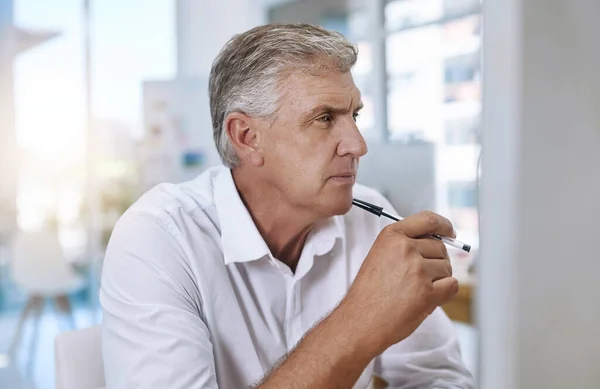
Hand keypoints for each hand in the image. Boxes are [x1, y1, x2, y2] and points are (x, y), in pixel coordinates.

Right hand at [342, 211, 458, 354]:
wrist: (360, 320)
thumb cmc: (369, 292)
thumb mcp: (380, 255)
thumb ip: (404, 244)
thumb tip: (436, 242)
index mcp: (391, 236)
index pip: (427, 220)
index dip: (443, 225)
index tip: (449, 231)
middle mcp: (405, 248)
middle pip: (439, 247)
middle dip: (436, 262)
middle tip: (419, 278)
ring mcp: (417, 269)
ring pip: (447, 267)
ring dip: (438, 280)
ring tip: (415, 291)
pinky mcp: (427, 291)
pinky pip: (452, 285)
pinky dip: (446, 293)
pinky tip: (428, 299)